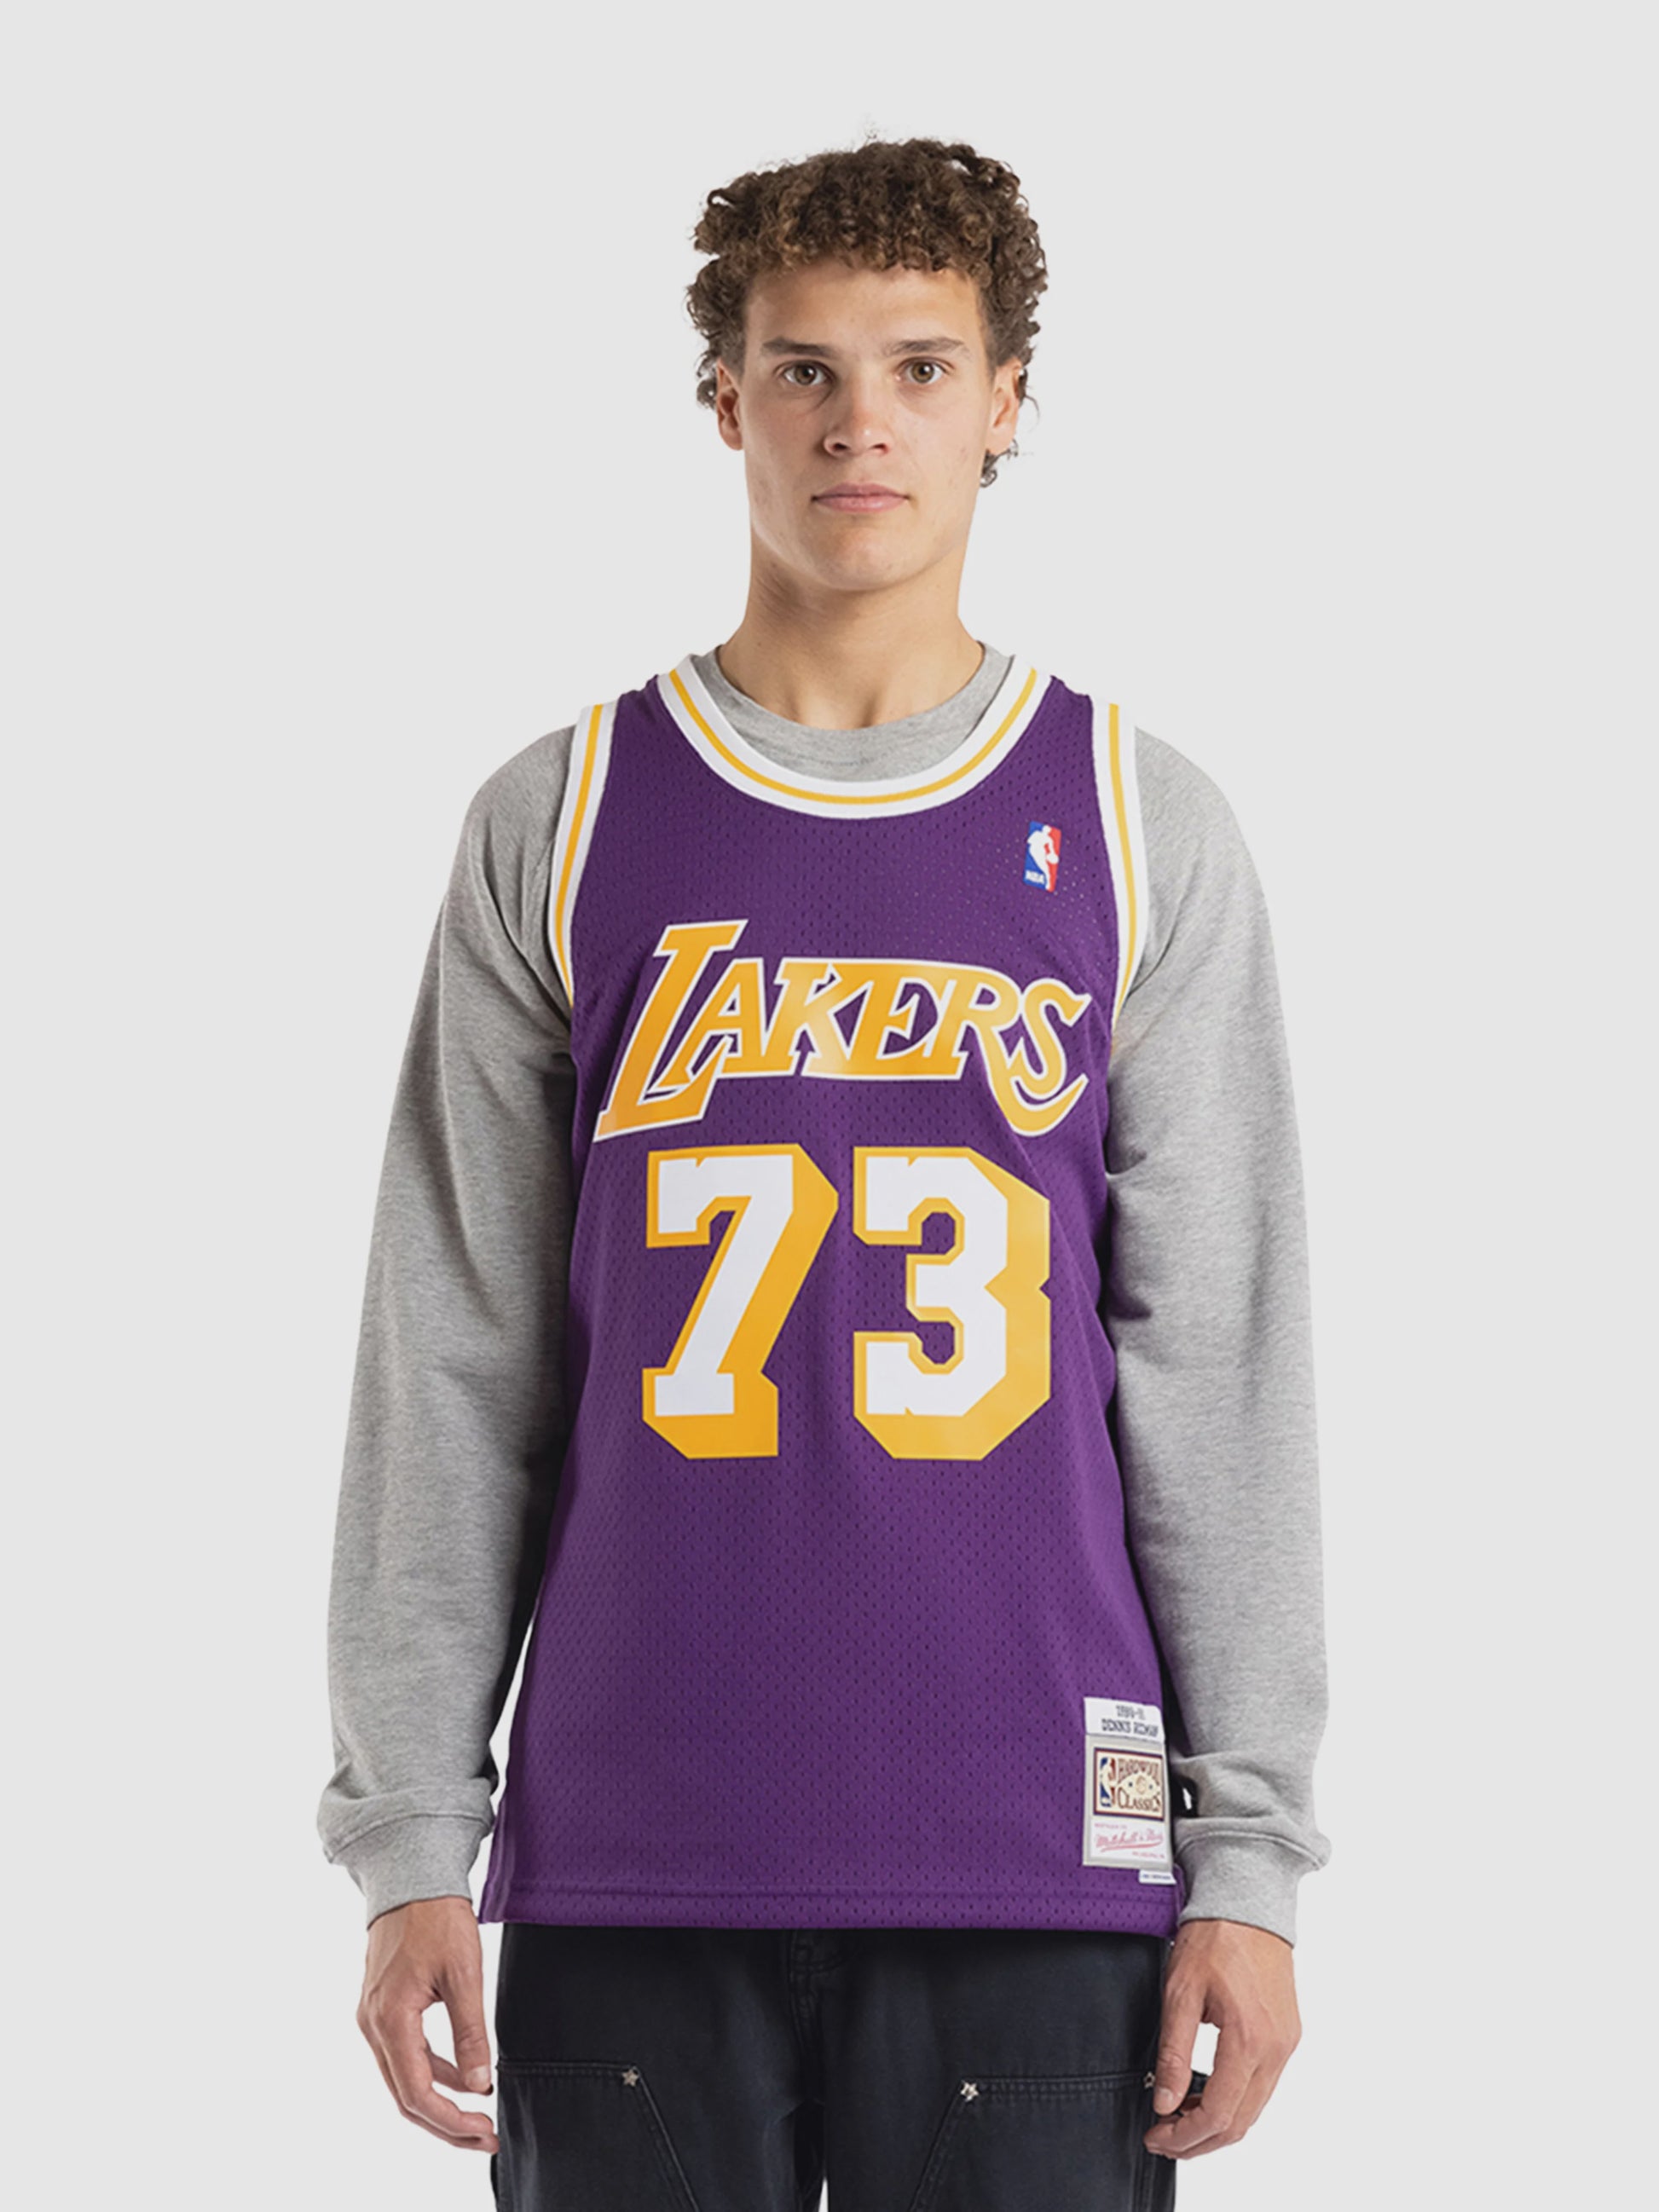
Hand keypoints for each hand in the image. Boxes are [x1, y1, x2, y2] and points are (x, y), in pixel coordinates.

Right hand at [356, 1895, 498, 2153]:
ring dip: (439, 2102)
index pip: (417, 2093)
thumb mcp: (464, 1973)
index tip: (484, 2130)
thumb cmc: (437, 1917)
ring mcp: (374, 2017)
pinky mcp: (383, 2008)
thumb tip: (479, 2084)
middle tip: (484, 2137)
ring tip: (478, 2115)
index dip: (451, 2121)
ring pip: (403, 2079)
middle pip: (405, 2096)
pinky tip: (462, 2076)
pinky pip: (404, 2055)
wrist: (411, 1877)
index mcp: (391, 2019)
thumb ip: (470, 2033)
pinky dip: (432, 2073)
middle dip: (445, 2124)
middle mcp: (373, 2025)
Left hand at [1144, 1917, 1300, 2160]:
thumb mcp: (1180, 1991)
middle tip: (1163, 2138)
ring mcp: (1286, 2044)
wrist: (1248, 1900)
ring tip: (1178, 2118)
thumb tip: (1164, 2102)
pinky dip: (1234, 2101)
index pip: (1219, 2114)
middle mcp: (1276, 2049)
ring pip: (1254, 2108)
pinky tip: (1205, 2092)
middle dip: (1199, 2141)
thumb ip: (1174, 2053)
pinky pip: (1263, 2086)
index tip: (1156, 2136)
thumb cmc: (1214, 1936)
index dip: (1184, 2136)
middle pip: (1240, 2122)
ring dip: (1217, 2123)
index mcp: (1249, 2039)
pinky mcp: (1287, 2035)